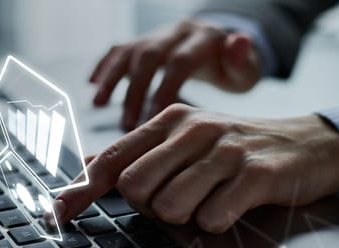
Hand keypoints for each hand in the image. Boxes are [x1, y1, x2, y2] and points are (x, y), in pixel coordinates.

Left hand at [49, 104, 338, 232]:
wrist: (303, 144)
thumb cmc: (231, 148)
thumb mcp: (182, 141)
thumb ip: (135, 154)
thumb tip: (86, 166)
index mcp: (168, 121)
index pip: (111, 160)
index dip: (80, 190)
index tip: (58, 214)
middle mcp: (192, 130)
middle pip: (134, 187)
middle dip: (148, 205)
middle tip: (176, 197)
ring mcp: (225, 150)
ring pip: (170, 206)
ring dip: (184, 215)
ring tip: (207, 198)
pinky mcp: (255, 174)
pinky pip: (212, 218)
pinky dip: (216, 221)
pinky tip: (231, 204)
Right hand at [90, 19, 261, 130]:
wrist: (219, 48)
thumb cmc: (232, 70)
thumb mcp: (246, 71)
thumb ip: (242, 63)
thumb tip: (239, 41)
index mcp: (204, 38)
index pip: (179, 62)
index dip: (163, 91)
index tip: (152, 121)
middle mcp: (177, 31)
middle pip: (149, 56)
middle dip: (135, 91)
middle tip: (127, 124)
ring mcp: (158, 35)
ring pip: (130, 51)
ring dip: (112, 78)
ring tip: (99, 105)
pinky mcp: (144, 40)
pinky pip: (119, 48)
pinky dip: (104, 65)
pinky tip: (92, 84)